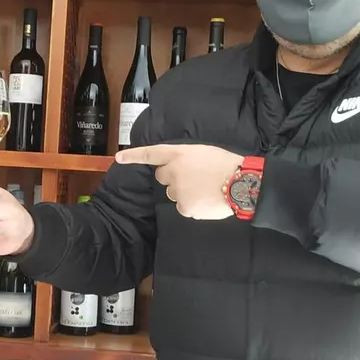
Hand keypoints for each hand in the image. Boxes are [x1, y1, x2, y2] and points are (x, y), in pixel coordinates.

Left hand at [115, 144, 242, 219]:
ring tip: (205, 189)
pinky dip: (192, 205)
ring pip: (173, 193)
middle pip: (162, 177)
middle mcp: (173, 171)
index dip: (133, 156)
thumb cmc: (226, 165)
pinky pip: (183, 207)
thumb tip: (179, 170)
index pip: (151, 153)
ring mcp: (177, 191)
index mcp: (179, 154)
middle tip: (194, 178)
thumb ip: (185, 158)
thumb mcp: (203, 152)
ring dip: (185, 192)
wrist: (241, 184)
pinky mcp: (183, 207)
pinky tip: (206, 200)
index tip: (119, 158)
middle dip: (173, 178)